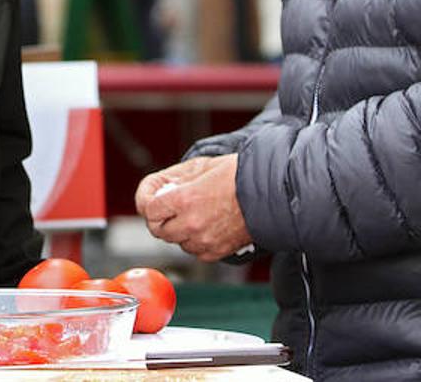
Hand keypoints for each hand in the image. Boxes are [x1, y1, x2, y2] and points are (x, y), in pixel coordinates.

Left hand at [135, 155, 250, 261]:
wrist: (272, 193)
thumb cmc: (240, 176)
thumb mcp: (201, 167)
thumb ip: (176, 180)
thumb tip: (160, 189)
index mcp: (184, 199)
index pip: (149, 209)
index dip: (148, 203)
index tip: (152, 199)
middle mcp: (191, 223)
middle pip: (158, 230)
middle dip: (160, 218)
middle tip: (168, 209)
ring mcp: (204, 240)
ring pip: (177, 242)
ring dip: (178, 231)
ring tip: (191, 215)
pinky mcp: (217, 252)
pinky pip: (195, 251)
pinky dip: (195, 241)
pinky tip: (204, 226)